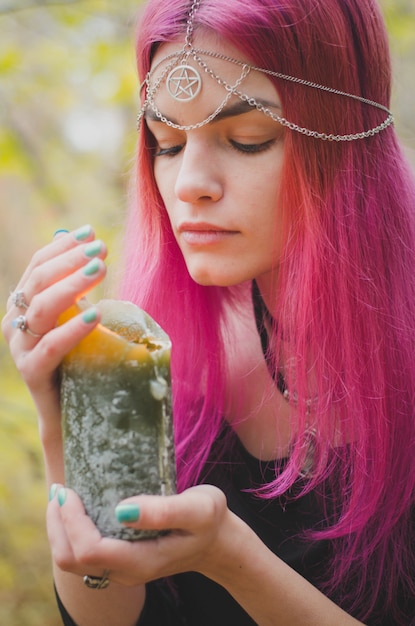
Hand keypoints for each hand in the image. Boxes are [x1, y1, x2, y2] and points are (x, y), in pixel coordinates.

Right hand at [2, 225, 106, 443]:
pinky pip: (51, 346)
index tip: (90, 232)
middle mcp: (15, 323)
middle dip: (70, 260)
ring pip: (42, 309)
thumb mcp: (75, 320)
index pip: (37, 266)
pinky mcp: (32, 371)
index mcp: (23, 305)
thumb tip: (93, 250)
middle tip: (100, 249)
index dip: (62, 247)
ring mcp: (20, 348)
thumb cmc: (76, 360)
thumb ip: (77, 292)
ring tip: (101, 270)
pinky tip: (95, 313)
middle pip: (38, 282)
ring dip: (72, 285)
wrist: (67, 410)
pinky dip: (73, 328)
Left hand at [48, 484, 238, 586]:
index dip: (72, 522)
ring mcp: (120, 570)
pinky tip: (76, 506)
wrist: (218, 541)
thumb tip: (122, 510)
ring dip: (60, 528)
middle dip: (57, 525)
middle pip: (71, 560)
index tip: (71, 490)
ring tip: (62, 495)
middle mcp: (126, 572)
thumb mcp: (197, 508)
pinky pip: (81, 554)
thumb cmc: (210, 519)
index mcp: (141, 562)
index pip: (88, 551)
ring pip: (71, 561)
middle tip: (61, 488)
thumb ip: (163, 511)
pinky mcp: (119, 561)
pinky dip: (70, 530)